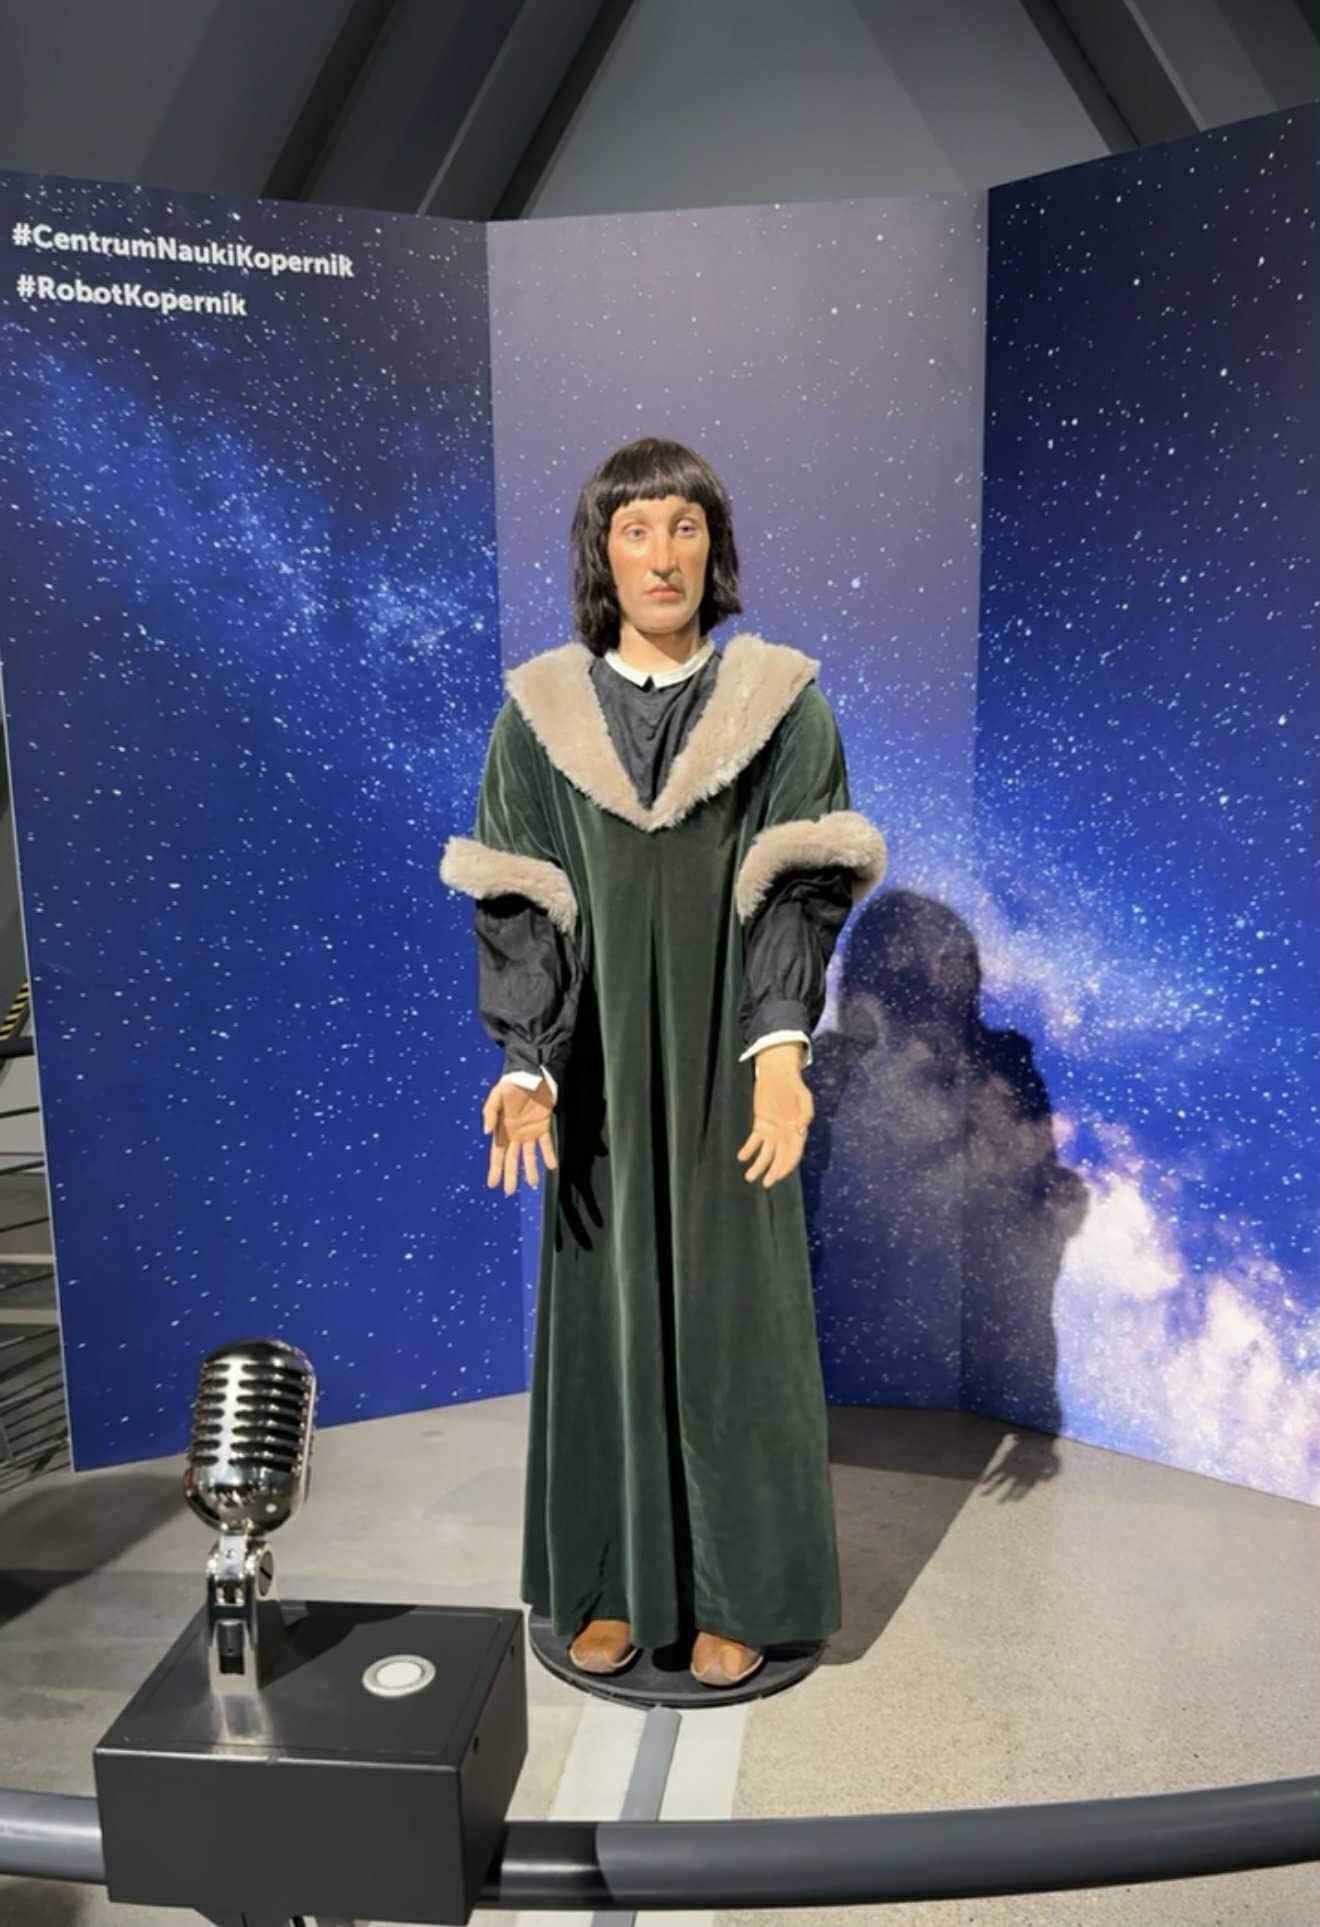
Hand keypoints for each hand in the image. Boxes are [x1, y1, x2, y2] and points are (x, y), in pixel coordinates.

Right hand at [482, 1077, 557, 1195]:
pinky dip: (548, 1155)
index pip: (498, 1153)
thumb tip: (486, 1132)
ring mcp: (529, 1131)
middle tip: (509, 1192)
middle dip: (511, 1175)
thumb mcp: (496, 1096)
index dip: (495, 1169)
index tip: (493, 1184)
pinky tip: (551, 1166)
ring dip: (531, 1169)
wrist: (531, 1073)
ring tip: (533, 1183)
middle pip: (512, 1159)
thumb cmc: (510, 1084)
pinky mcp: (543, 1125)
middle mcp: (515, 1134)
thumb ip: (490, 1113)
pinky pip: (546, 1143)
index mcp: (502, 1129)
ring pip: (529, 1155)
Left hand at [737, 1042, 812, 1187]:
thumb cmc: (794, 1085)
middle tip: (766, 1183)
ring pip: (766, 1154)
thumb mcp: (804, 1096)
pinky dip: (748, 1150)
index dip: (786, 1166)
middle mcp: (785, 1135)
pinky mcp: (761, 1124)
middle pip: (780, 1158)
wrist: (779, 1074)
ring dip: (759, 1166)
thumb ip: (806, 1113)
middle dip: (773, 1171)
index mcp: (798, 1132)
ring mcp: (772, 1131)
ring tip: (749, 1177)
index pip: (793, 1154)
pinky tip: (741, 1157)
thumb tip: (801, 1130)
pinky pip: (754, 1141)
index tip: (778, 1176)